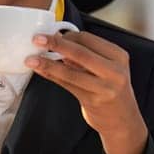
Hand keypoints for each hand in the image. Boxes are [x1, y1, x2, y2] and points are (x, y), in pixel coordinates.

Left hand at [27, 31, 148, 153]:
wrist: (123, 120)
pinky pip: (67, 85)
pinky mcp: (93, 101)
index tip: (51, 33)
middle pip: (80, 53)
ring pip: (70, 72)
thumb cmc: (110, 88)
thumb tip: (56, 40)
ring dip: (47, 63)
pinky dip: (51, 76)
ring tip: (30, 59)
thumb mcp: (107, 67)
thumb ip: (86, 54)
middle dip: (56, 44)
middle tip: (36, 39)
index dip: (67, 35)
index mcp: (119, 56)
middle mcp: (115, 71)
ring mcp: (105, 87)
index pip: (88, 39)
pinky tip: (40, 70)